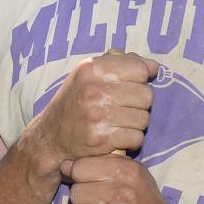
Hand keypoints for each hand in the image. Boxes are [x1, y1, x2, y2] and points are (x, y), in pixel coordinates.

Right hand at [26, 50, 158, 164]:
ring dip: (136, 124)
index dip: (140, 80)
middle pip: (146, 95)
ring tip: (119, 123)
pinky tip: (117, 137)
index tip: (130, 87)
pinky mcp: (100, 139)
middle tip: (124, 109)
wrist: (50, 138)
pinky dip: (131, 140)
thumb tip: (153, 66)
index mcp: (91, 68)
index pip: (139, 69)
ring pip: (144, 119)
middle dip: (140, 105)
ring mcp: (96, 114)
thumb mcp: (89, 75)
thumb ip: (120, 63)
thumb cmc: (75, 103)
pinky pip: (136, 138)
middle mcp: (92, 89)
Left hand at [60, 154, 181, 203]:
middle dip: (81, 201)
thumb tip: (64, 165)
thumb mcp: (131, 174)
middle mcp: (124, 192)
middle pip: (75, 193)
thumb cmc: (144, 202)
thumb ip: (99, 165)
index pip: (80, 168)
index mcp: (126, 170)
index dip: (78, 177)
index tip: (87, 184)